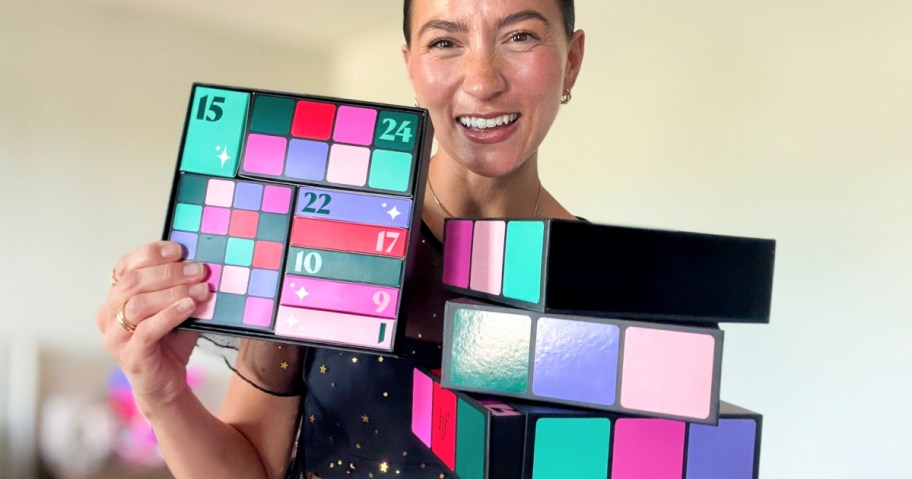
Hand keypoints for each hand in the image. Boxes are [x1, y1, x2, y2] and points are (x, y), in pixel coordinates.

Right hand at [96, 240, 210, 413]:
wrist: (168, 383)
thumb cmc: (170, 342)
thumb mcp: (176, 308)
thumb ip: (182, 288)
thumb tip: (203, 266)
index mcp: (116, 297)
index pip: (126, 265)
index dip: (151, 254)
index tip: (179, 249)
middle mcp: (108, 314)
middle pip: (133, 282)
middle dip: (169, 273)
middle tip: (198, 270)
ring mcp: (115, 336)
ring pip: (137, 304)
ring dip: (172, 292)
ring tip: (200, 289)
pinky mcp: (130, 355)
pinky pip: (146, 330)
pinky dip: (170, 315)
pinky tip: (189, 307)